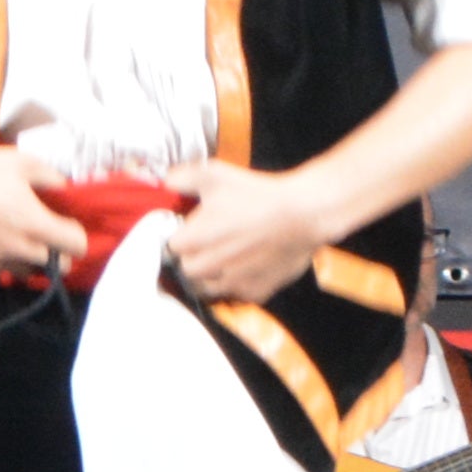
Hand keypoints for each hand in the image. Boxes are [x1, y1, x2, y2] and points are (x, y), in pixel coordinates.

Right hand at [0, 133, 88, 281]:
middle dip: (55, 250)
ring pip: (26, 270)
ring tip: (10, 236)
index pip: (78, 246)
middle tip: (42, 233)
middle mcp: (18, 249)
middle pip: (58, 265)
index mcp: (36, 224)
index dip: (76, 234)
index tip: (65, 224)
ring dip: (26, 258)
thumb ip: (52, 178)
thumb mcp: (22, 161)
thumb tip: (65, 188)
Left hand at [164, 157, 335, 312]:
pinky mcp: (256, 291)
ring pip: (208, 288)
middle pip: (187, 269)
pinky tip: (247, 268)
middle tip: (211, 243)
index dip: (182, 237)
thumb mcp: (214, 175)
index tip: (193, 230)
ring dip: (212, 275)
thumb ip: (181, 178)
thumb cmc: (258, 194)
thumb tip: (167, 182)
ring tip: (227, 257)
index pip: (171, 247)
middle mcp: (207, 267)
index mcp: (191, 241)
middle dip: (195, 257)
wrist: (304, 213)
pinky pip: (237, 296)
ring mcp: (232, 283)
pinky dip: (239, 285)